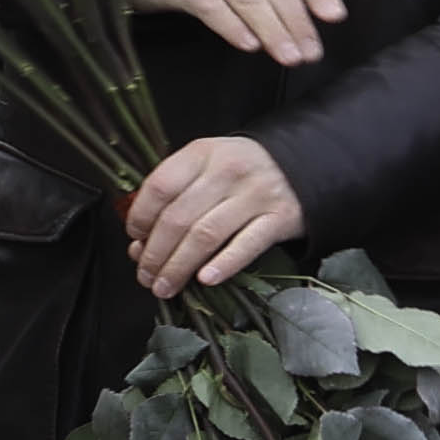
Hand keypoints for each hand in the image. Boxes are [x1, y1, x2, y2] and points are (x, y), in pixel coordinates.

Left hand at [124, 135, 306, 298]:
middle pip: (179, 218)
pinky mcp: (281, 217)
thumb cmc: (243, 171)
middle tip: (147, 276)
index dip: (140, 218)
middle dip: (156, 254)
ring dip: (180, 266)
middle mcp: (229, 171)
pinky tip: (206, 279)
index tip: (135, 239)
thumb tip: (142, 245)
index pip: (160, 187)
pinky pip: (247, 245)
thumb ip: (175, 196)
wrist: (303, 165)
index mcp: (203, 153)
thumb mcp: (207, 166)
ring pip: (206, 235)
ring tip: (166, 286)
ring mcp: (257, 194)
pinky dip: (224, 264)